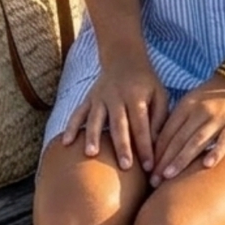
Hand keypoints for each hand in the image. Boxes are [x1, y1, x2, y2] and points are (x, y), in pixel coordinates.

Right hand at [62, 50, 167, 172]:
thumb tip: (155, 146)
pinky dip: (71, 127)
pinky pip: (78, 113)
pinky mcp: (88, 98)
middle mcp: (117, 97)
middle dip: (122, 146)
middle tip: (125, 167)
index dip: (146, 146)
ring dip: (93, 136)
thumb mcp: (160, 95)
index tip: (149, 167)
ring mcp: (100, 98)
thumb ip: (158, 119)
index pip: (142, 125)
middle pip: (120, 124)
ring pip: (95, 119)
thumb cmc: (146, 82)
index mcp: (137, 97)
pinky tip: (65, 143)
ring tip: (91, 154)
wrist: (124, 57)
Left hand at [150, 74, 224, 186]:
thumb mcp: (193, 101)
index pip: (168, 132)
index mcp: (187, 105)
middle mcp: (201, 111)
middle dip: (164, 161)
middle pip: (179, 139)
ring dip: (181, 159)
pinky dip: (216, 151)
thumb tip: (159, 145)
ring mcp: (219, 117)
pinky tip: (207, 165)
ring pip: (197, 140)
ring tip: (169, 176)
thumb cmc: (214, 95)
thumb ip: (179, 120)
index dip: (157, 151)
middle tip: (153, 181)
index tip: (148, 171)